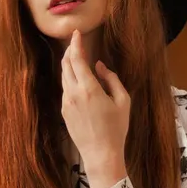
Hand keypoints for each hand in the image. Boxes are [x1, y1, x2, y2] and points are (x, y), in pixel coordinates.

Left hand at [60, 30, 129, 187]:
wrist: (101, 154)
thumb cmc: (116, 128)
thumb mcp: (122, 101)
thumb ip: (111, 79)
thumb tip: (99, 66)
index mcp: (89, 89)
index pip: (77, 59)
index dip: (76, 44)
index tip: (77, 33)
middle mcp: (73, 93)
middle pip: (66, 65)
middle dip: (70, 51)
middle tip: (76, 42)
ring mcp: (66, 103)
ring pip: (64, 77)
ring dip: (68, 64)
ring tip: (77, 57)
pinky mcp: (64, 112)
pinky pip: (65, 89)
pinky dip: (69, 78)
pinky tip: (77, 78)